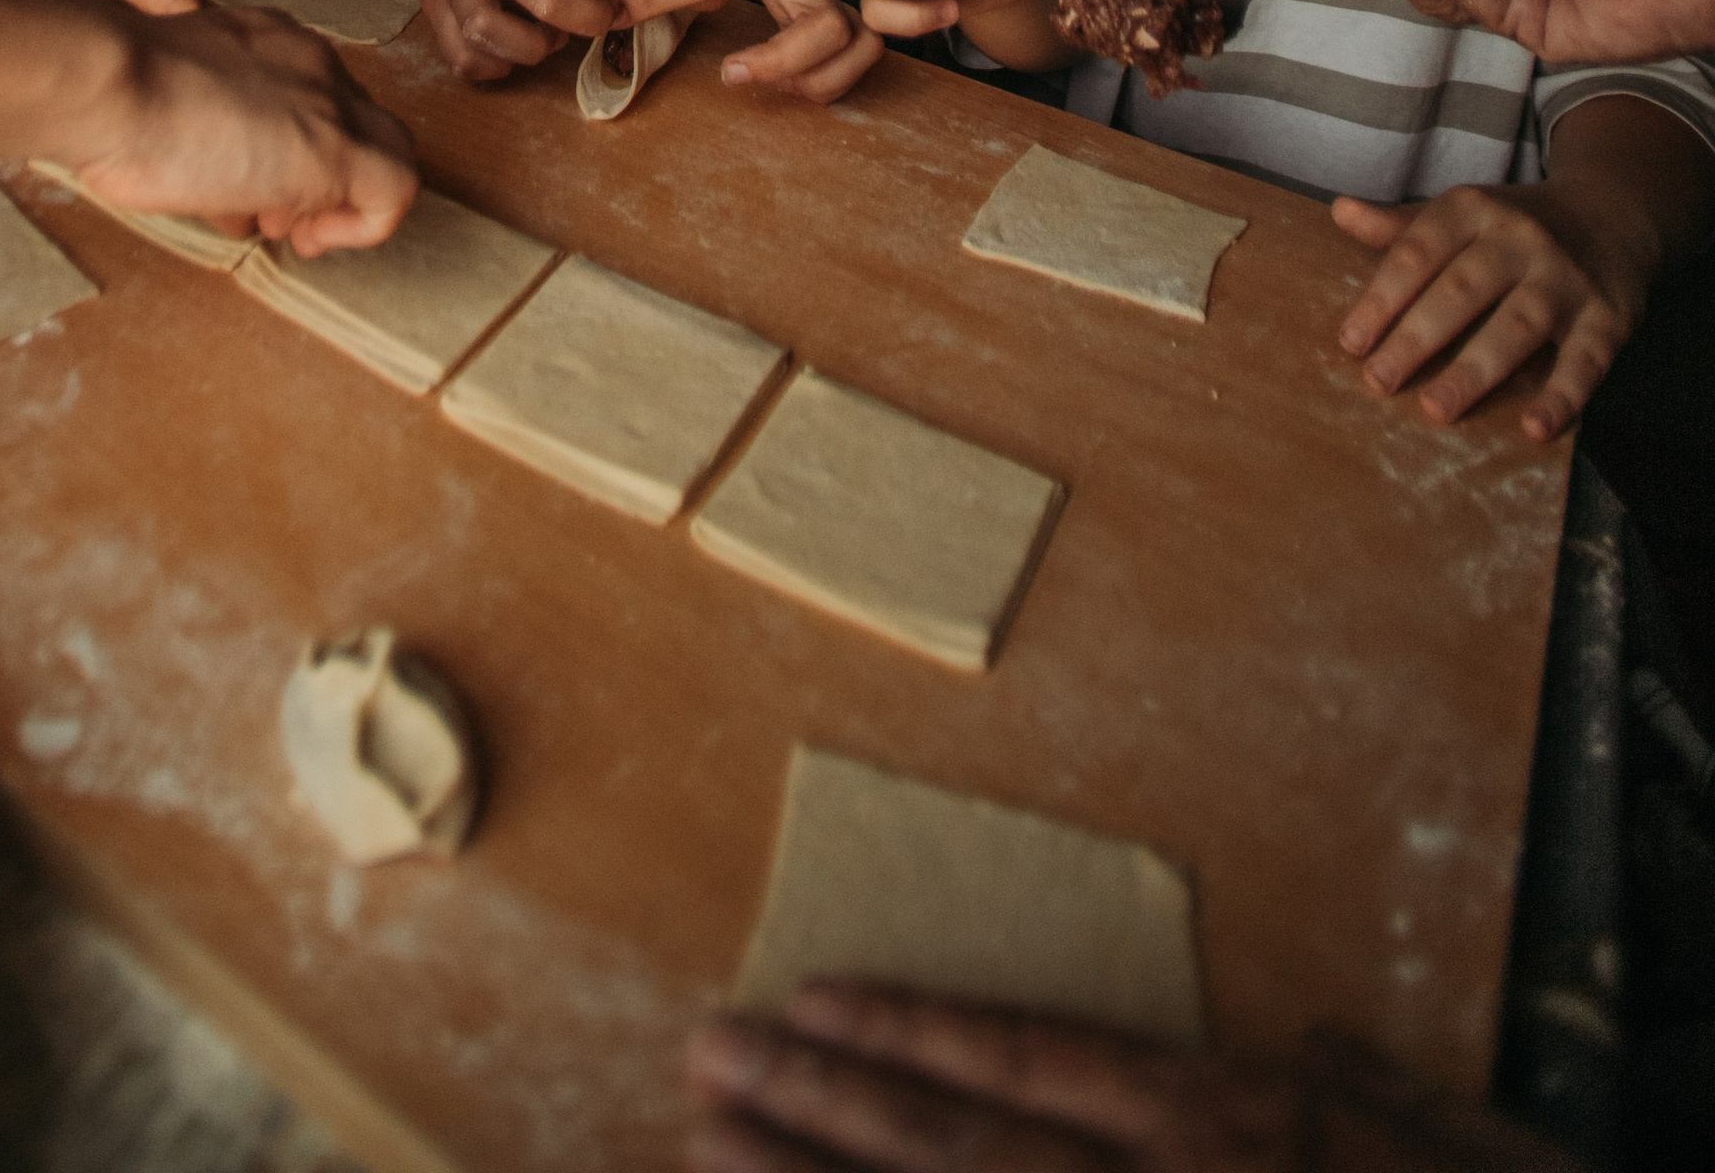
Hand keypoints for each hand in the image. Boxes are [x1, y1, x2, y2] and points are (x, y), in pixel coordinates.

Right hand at [71, 4, 419, 254]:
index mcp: (265, 40)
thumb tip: (225, 187)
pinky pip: (396, 190)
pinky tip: (310, 240)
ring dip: (341, 200)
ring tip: (288, 229)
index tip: (257, 180)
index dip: (296, 142)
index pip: (312, 91)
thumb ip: (206, 124)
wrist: (113, 86)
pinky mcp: (340, 149)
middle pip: (355, 120)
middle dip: (325, 173)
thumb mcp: (165, 100)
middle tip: (276, 213)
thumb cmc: (111, 98)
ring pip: (385, 150)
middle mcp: (309, 59)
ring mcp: (329, 100)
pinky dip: (364, 227)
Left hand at [623, 0, 880, 103]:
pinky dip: (835, 76)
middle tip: (730, 72)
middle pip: (823, 29)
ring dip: (813, 80)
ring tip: (770, 81)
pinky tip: (796, 76)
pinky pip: (861, 53)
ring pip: (856, 48)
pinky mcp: (850, 4)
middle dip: (778, 64)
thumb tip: (688, 11)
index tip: (621, 12)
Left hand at [686, 984, 1572, 1172]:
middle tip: (699, 1057)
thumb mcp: (1457, 1141)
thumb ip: (1363, 1089)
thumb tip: (1316, 1042)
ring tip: (704, 1153)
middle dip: (813, 1106)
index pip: (1030, 1063)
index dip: (909, 1034)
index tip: (804, 1003)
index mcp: (1221, 1129)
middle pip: (951, 1152)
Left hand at [1331, 174, 1652, 439]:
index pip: (1419, 251)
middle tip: (1379, 382)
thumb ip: (1404, 226)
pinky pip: (1585, 360)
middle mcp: (1520, 237)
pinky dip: (1563, 395)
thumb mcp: (1462, 214)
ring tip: (1435, 409)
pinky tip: (1535, 428)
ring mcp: (1566, 276)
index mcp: (1473, 208)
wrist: (1612, 213)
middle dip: (1416, 337)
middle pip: (1461, 289)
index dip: (1383, 297)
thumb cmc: (1514, 226)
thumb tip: (1340, 212)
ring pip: (1517, 324)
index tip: (1351, 343)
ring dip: (1475, 370)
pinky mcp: (1609, 316)